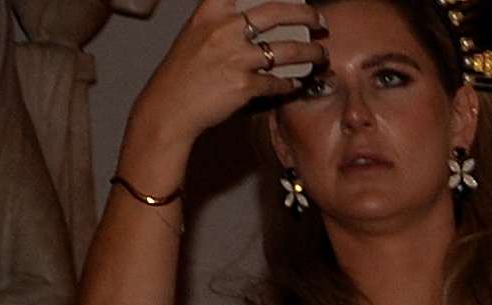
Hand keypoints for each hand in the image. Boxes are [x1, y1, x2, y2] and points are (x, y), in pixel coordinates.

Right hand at [122, 0, 327, 181]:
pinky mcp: (244, 85)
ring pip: (289, 50)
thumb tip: (257, 18)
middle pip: (278, 12)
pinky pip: (280, 82)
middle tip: (320, 20)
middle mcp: (224, 29)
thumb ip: (223, 21)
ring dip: (312, 53)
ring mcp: (236, 57)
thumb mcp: (198, 33)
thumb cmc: (185, 71)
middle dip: (307, 14)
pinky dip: (291, 84)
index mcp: (211, 12)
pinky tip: (296, 83)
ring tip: (321, 55)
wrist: (170, 105)